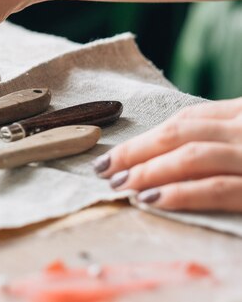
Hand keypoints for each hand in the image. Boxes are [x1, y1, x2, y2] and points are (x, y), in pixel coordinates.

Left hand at [93, 98, 241, 212]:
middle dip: (134, 152)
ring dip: (148, 170)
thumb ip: (216, 141)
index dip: (144, 138)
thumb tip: (161, 161)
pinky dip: (179, 193)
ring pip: (190, 156)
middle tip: (103, 169)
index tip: (113, 154)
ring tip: (118, 184)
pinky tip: (151, 199)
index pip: (184, 120)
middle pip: (178, 134)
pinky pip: (215, 188)